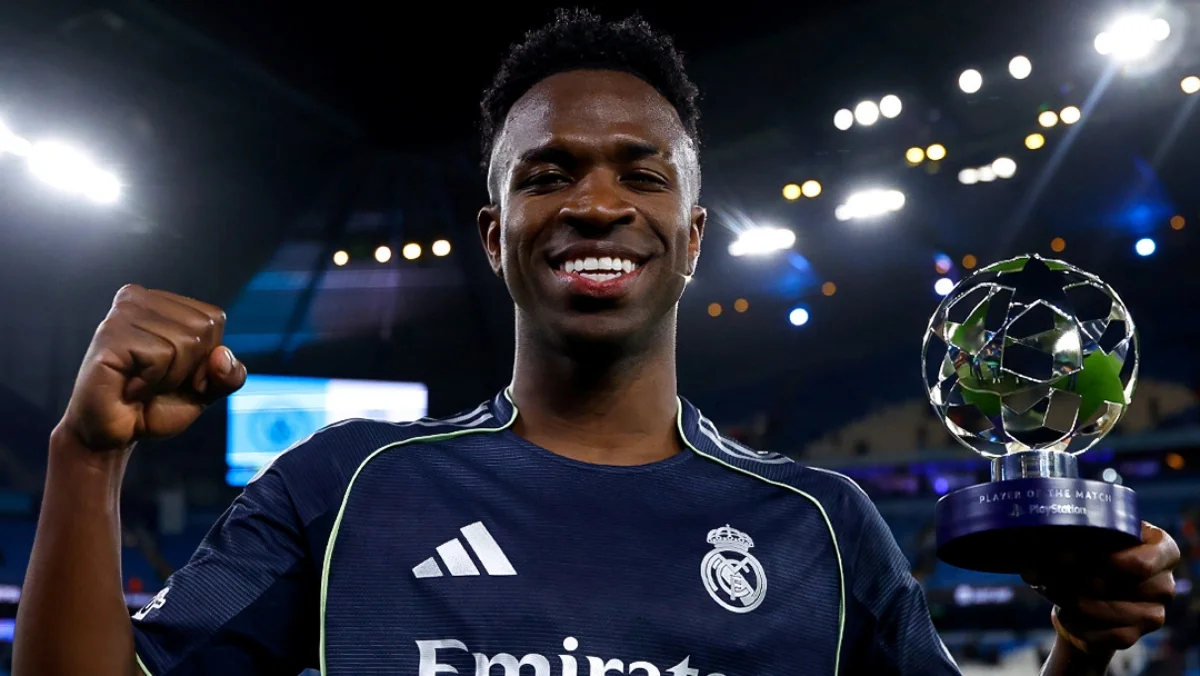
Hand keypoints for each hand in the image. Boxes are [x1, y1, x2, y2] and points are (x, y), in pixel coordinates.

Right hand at [60, 285, 246, 452]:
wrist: (112, 435)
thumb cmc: (154, 406)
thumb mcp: (207, 391)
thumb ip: (229, 375)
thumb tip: (222, 354)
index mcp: (162, 302)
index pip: (214, 318)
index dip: (206, 357)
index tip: (176, 374)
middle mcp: (138, 298)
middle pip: (202, 328)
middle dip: (189, 368)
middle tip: (156, 382)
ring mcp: (121, 314)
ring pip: (185, 342)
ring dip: (170, 377)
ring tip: (141, 383)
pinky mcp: (109, 335)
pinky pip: (161, 355)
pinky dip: (152, 381)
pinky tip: (129, 386)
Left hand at [1025, 522, 1179, 657]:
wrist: (1083, 596)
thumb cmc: (1087, 556)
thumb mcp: (1086, 538)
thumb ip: (1078, 537)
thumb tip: (1051, 548)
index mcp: (1162, 549)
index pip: (1140, 563)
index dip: (1104, 563)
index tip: (1068, 556)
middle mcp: (1165, 583)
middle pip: (1118, 586)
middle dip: (1078, 580)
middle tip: (1049, 573)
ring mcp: (1154, 613)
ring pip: (1106, 610)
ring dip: (1071, 601)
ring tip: (1050, 588)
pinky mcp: (1134, 636)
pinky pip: (1101, 634)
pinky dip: (1075, 623)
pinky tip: (1063, 611)